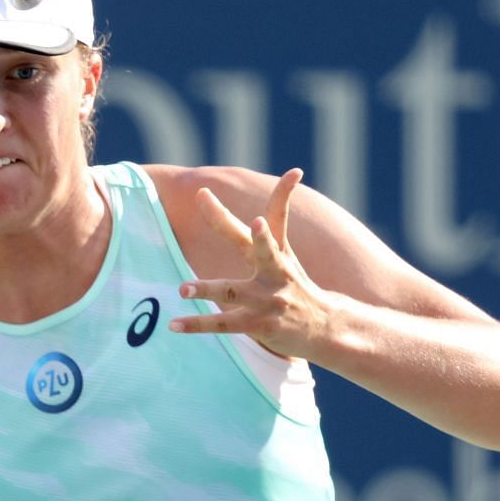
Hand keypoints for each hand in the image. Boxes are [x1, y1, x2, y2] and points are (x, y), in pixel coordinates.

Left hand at [169, 169, 332, 360]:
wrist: (326, 327)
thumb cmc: (295, 286)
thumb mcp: (285, 255)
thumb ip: (272, 224)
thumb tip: (288, 179)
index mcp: (276, 253)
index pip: (280, 216)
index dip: (286, 194)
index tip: (295, 173)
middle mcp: (274, 273)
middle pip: (260, 248)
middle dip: (251, 232)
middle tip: (245, 218)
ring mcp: (267, 300)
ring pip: (231, 291)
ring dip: (207, 289)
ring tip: (183, 289)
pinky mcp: (260, 325)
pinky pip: (223, 324)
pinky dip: (197, 324)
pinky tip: (174, 324)